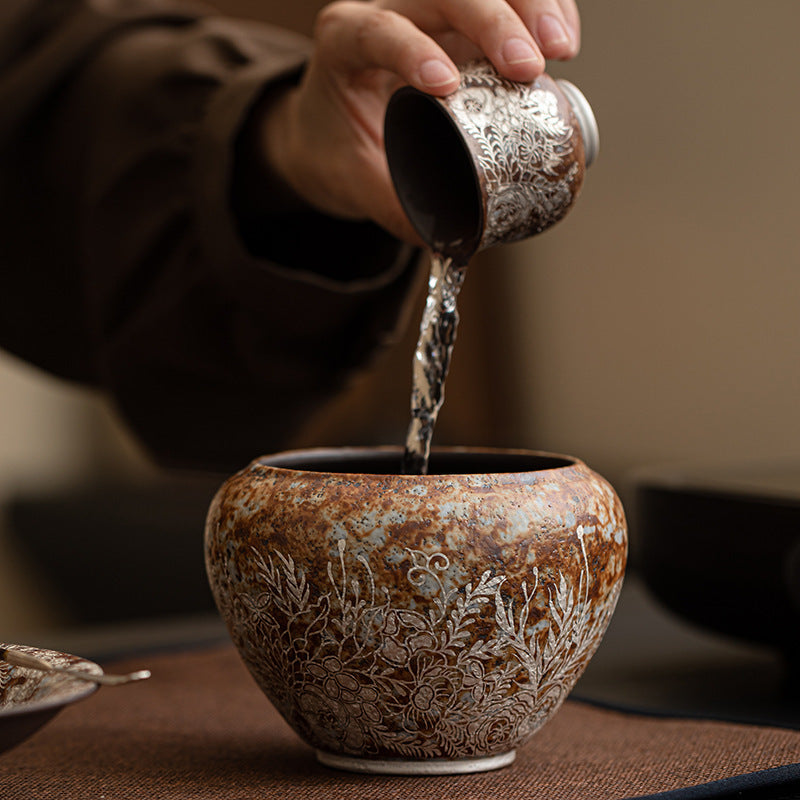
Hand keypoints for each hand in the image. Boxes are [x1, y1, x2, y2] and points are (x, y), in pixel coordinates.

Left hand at [261, 0, 580, 242]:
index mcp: (344, 43)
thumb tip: (451, 241)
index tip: (446, 84)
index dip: (411, 48)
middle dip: (493, 21)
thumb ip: (393, 208)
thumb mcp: (351, 182)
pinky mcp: (461, 20)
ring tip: (562, 49)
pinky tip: (564, 40)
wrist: (330, 130)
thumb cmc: (337, 151)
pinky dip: (542, 8)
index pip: (378, 30)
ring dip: (530, 5)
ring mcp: (428, 10)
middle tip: (529, 68)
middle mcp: (387, 10)